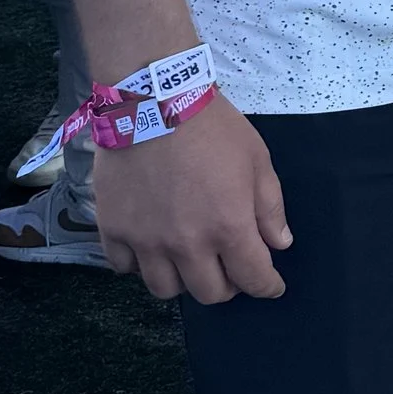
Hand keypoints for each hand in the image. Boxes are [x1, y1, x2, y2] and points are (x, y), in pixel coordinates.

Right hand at [90, 94, 291, 304]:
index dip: (267, 286)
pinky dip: (138, 263)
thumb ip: (270, 208)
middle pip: (209, 293)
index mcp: (228, 228)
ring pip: (164, 289)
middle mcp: (187, 245)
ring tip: (188, 259)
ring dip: (182, 280)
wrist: (153, 100)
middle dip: (227, 285)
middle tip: (229, 267)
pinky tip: (149, 245)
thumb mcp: (256, 160)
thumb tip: (279, 244)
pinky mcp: (113, 229)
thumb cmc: (213, 128)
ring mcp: (146, 241)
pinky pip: (124, 267)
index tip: (270, 285)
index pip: (253, 279)